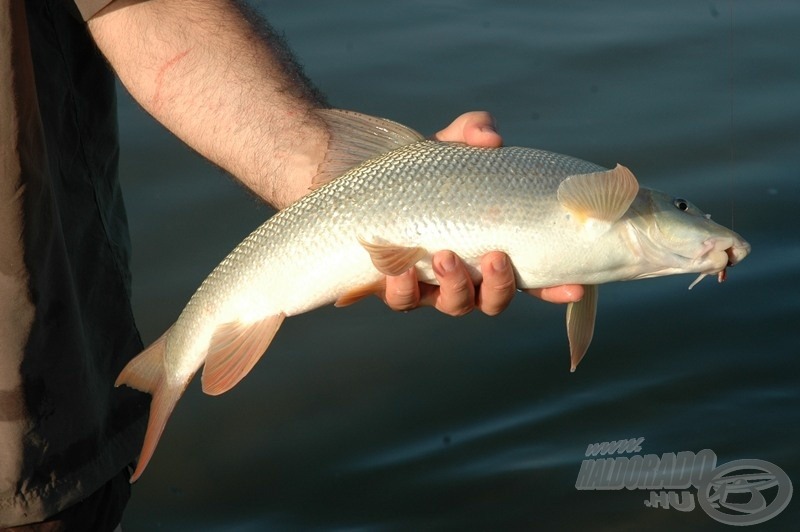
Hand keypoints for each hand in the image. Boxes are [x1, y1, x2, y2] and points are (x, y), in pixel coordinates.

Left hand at [382, 112, 582, 314]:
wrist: (359, 176)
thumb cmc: (418, 169)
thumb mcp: (448, 146)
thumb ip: (472, 133)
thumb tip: (489, 136)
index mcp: (491, 248)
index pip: (533, 278)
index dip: (555, 288)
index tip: (575, 285)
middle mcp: (468, 275)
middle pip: (494, 300)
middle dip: (499, 285)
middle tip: (495, 258)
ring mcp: (432, 286)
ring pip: (454, 304)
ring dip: (454, 285)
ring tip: (444, 255)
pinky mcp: (395, 288)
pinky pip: (402, 300)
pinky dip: (400, 286)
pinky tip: (396, 268)